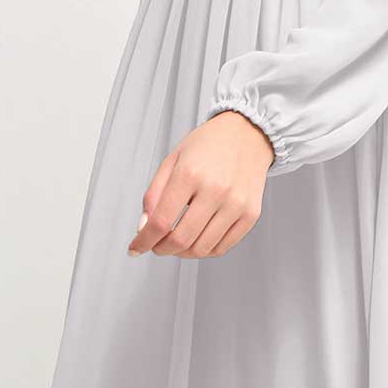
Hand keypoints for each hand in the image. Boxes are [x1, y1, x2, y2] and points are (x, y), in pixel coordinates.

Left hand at [128, 108, 273, 259]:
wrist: (247, 134)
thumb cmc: (208, 145)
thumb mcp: (172, 160)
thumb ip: (153, 194)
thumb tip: (144, 228)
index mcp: (190, 173)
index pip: (161, 221)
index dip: (144, 241)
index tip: (136, 248)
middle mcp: (215, 190)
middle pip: (181, 240)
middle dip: (161, 249)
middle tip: (155, 245)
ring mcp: (236, 204)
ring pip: (202, 249)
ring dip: (182, 253)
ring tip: (176, 242)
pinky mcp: (250, 214)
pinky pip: (222, 247)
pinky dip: (204, 251)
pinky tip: (197, 240)